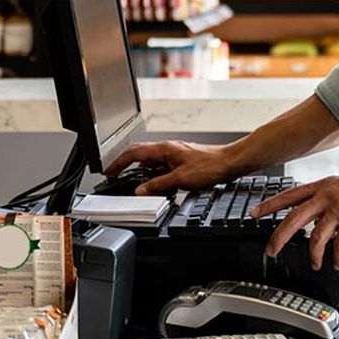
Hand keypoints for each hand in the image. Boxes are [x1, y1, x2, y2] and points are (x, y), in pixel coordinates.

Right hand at [104, 140, 244, 195]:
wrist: (229, 163)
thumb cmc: (210, 165)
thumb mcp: (180, 179)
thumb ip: (158, 185)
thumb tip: (141, 190)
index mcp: (163, 149)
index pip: (133, 153)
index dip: (118, 163)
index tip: (109, 171)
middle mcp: (167, 149)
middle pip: (139, 155)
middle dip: (125, 165)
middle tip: (115, 175)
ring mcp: (174, 154)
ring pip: (151, 162)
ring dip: (141, 172)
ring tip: (135, 184)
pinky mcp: (181, 161)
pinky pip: (161, 167)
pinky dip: (154, 175)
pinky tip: (156, 185)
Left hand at [252, 173, 338, 269]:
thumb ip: (327, 200)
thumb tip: (313, 216)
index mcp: (323, 185)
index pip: (289, 195)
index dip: (269, 205)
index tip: (253, 213)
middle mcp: (328, 194)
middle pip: (294, 218)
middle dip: (278, 237)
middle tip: (271, 250)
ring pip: (315, 236)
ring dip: (313, 254)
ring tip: (315, 263)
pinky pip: (337, 246)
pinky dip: (335, 258)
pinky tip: (337, 263)